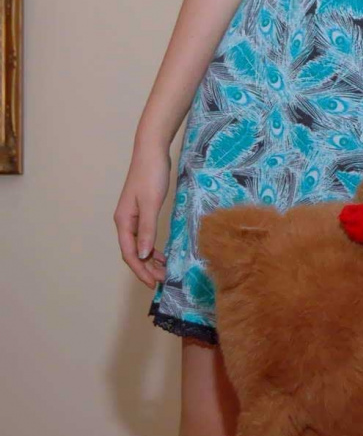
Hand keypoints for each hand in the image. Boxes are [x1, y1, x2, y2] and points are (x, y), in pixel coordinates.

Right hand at [113, 136, 171, 289]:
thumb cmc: (151, 175)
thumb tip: (142, 254)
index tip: (154, 284)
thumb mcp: (150, 203)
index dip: (141, 270)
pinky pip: (145, 236)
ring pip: (139, 245)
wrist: (152, 151)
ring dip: (150, 260)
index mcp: (124, 221)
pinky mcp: (142, 211)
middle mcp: (125, 221)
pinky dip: (153, 248)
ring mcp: (133, 216)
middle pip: (133, 252)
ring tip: (165, 271)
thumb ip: (147, 229)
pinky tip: (163, 254)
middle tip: (164, 281)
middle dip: (147, 268)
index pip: (129, 253)